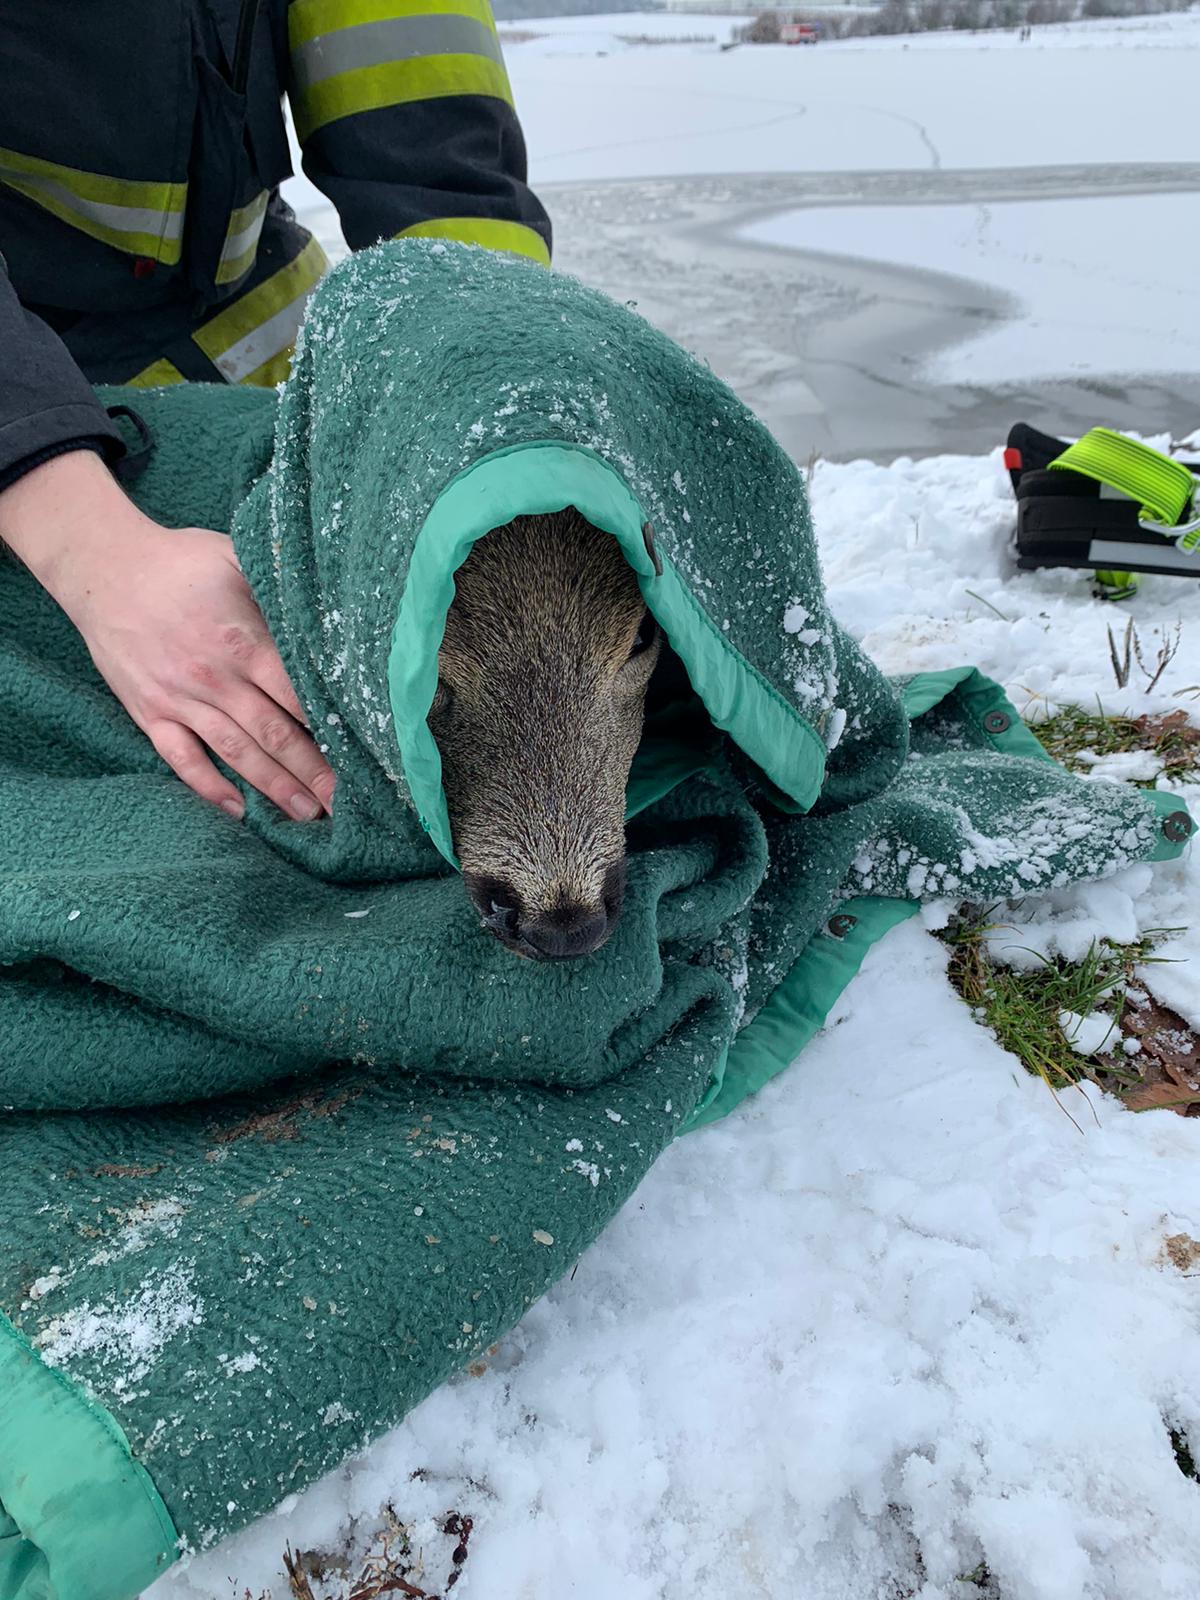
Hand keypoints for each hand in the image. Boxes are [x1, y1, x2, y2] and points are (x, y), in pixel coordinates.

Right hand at [0, 450, 334, 820]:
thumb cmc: (179, 561)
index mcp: (242, 642)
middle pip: (273, 733)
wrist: (103, 568)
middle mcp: (214, 678)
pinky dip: (207, 786)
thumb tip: (329, 608)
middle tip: (345, 802)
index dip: (330, 726)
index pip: (297, 695)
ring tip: (306, 814)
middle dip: (312, 771)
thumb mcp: (237, 559)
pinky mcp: (149, 712)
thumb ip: (279, 591)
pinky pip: (181, 758)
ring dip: (273, 786)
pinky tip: (237, 811)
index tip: (359, 751)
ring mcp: (179, 699)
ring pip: (235, 753)